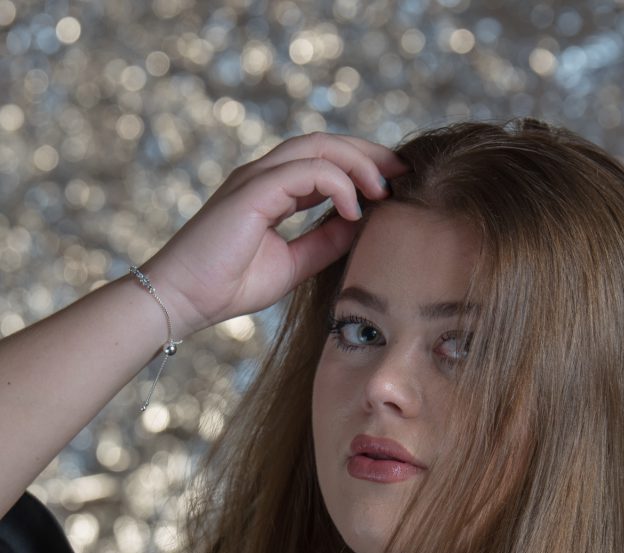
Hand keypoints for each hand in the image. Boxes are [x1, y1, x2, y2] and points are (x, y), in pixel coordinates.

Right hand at [139, 132, 408, 336]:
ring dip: (358, 163)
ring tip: (384, 189)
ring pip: (318, 147)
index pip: (324, 161)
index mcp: (271, 189)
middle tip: (402, 173)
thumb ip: (324, 242)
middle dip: (369, 153)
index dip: (362, 166)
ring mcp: (256, 178)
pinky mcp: (252, 191)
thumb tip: (360, 225)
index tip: (394, 185)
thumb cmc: (227, 286)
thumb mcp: (292, 264)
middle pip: (326, 143)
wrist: (183, 300)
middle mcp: (263, 175)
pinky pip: (305, 171)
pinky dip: (337, 183)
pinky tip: (355, 207)